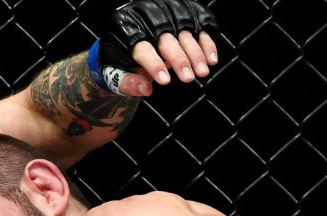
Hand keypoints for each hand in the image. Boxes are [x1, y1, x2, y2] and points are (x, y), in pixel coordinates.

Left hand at [93, 0, 220, 95]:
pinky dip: (206, 42)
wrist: (126, 41)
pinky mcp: (182, 16)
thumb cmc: (118, 60)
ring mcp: (166, 16)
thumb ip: (127, 83)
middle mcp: (146, 19)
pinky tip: (211, 59)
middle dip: (179, 59)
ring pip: (185, 32)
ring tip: (202, 72)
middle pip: (166, 38)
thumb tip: (145, 89)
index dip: (154, 63)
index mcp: (125, 31)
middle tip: (188, 78)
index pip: (142, 48)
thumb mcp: (115, 74)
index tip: (165, 81)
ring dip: (196, 53)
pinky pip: (198, 26)